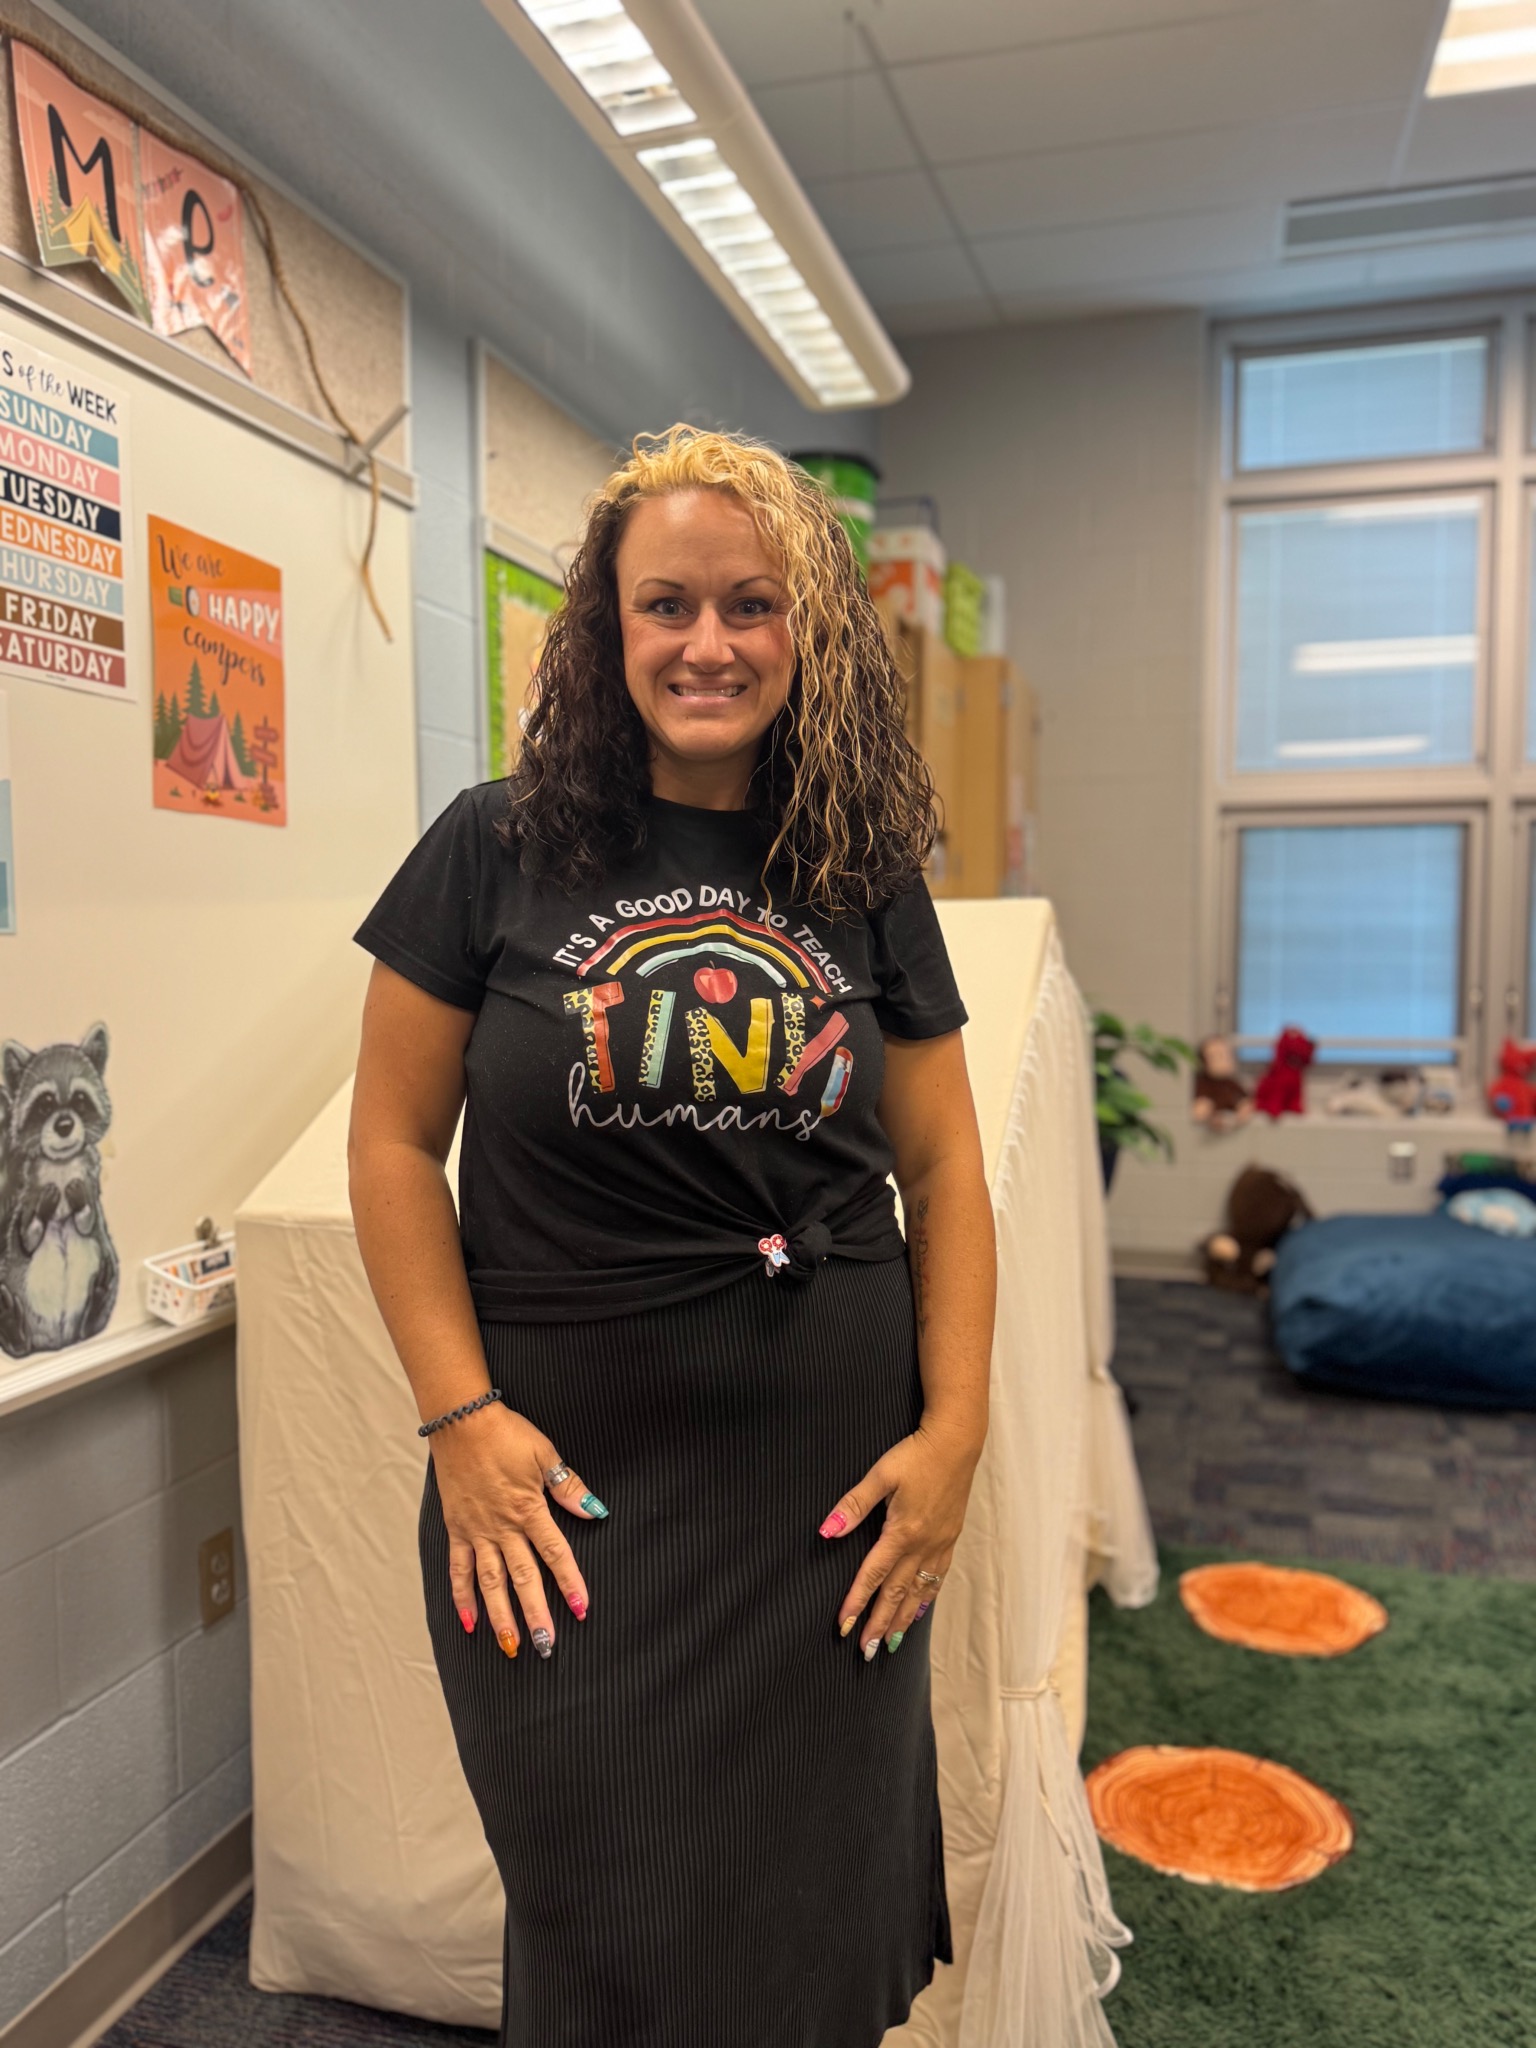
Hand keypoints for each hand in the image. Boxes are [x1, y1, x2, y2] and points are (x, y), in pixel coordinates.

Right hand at [432, 1403, 607, 1659]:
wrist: (462, 1423)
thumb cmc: (506, 1434)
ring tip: (511, 1645)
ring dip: (501, 1616)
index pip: (555, 1554)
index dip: (570, 1583)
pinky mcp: (457, 1529)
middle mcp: (503, 1528)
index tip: (582, 1609)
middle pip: (523, 1578)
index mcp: (529, 1510)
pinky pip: (459, 1569)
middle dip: (535, 1613)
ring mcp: (477, 1532)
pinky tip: (470, 1622)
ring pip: (491, 1583)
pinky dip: (463, 1597)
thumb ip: (567, 1488)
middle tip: (546, 1645)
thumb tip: (593, 1511)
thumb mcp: (545, 1455)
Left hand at [819, 1417, 982, 1658]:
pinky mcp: (950, 1538)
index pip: (873, 1576)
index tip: (843, 1627)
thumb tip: (827, 1530)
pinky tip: (920, 1611)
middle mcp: (923, 1545)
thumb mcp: (881, 1475)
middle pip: (896, 1593)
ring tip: (891, 1643)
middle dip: (880, 1624)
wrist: (957, 1442)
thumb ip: (854, 1504)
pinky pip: (937, 1578)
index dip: (856, 1602)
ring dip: (903, 1619)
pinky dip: (926, 1599)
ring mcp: (939, 1544)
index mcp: (902, 1532)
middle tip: (866, 1652)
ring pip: (918, 1592)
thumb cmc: (917, 1455)